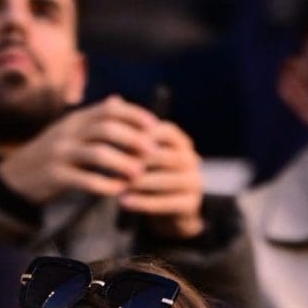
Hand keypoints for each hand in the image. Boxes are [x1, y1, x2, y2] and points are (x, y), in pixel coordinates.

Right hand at [0, 95, 159, 204]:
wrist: (16, 177)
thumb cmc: (51, 155)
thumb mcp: (70, 130)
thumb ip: (94, 118)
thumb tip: (118, 100)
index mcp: (76, 119)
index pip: (109, 109)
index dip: (134, 115)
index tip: (154, 126)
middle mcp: (68, 131)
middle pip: (106, 128)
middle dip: (132, 139)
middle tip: (152, 151)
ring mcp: (60, 153)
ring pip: (97, 153)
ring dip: (122, 163)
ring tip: (138, 173)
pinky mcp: (55, 176)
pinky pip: (84, 179)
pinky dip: (104, 185)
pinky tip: (118, 191)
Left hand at [118, 120, 204, 238]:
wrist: (169, 208)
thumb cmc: (149, 173)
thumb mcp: (141, 151)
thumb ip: (131, 131)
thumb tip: (114, 99)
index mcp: (180, 141)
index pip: (164, 131)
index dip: (143, 135)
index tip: (118, 141)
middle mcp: (191, 158)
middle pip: (165, 156)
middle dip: (139, 161)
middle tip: (115, 166)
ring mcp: (194, 181)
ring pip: (166, 179)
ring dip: (140, 183)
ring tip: (117, 185)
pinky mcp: (191, 203)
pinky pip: (166, 202)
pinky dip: (143, 202)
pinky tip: (124, 201)